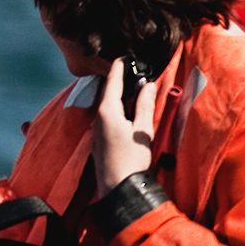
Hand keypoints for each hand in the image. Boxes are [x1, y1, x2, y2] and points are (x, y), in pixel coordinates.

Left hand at [94, 60, 160, 194]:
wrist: (118, 189)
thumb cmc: (132, 160)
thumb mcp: (143, 130)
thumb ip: (145, 105)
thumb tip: (148, 85)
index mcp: (107, 111)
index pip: (113, 82)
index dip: (119, 68)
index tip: (123, 57)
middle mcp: (98, 118)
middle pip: (108, 93)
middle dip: (119, 81)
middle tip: (132, 70)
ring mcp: (96, 130)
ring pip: (107, 105)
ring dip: (119, 96)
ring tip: (133, 88)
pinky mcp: (99, 140)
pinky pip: (107, 116)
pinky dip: (117, 108)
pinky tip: (128, 111)